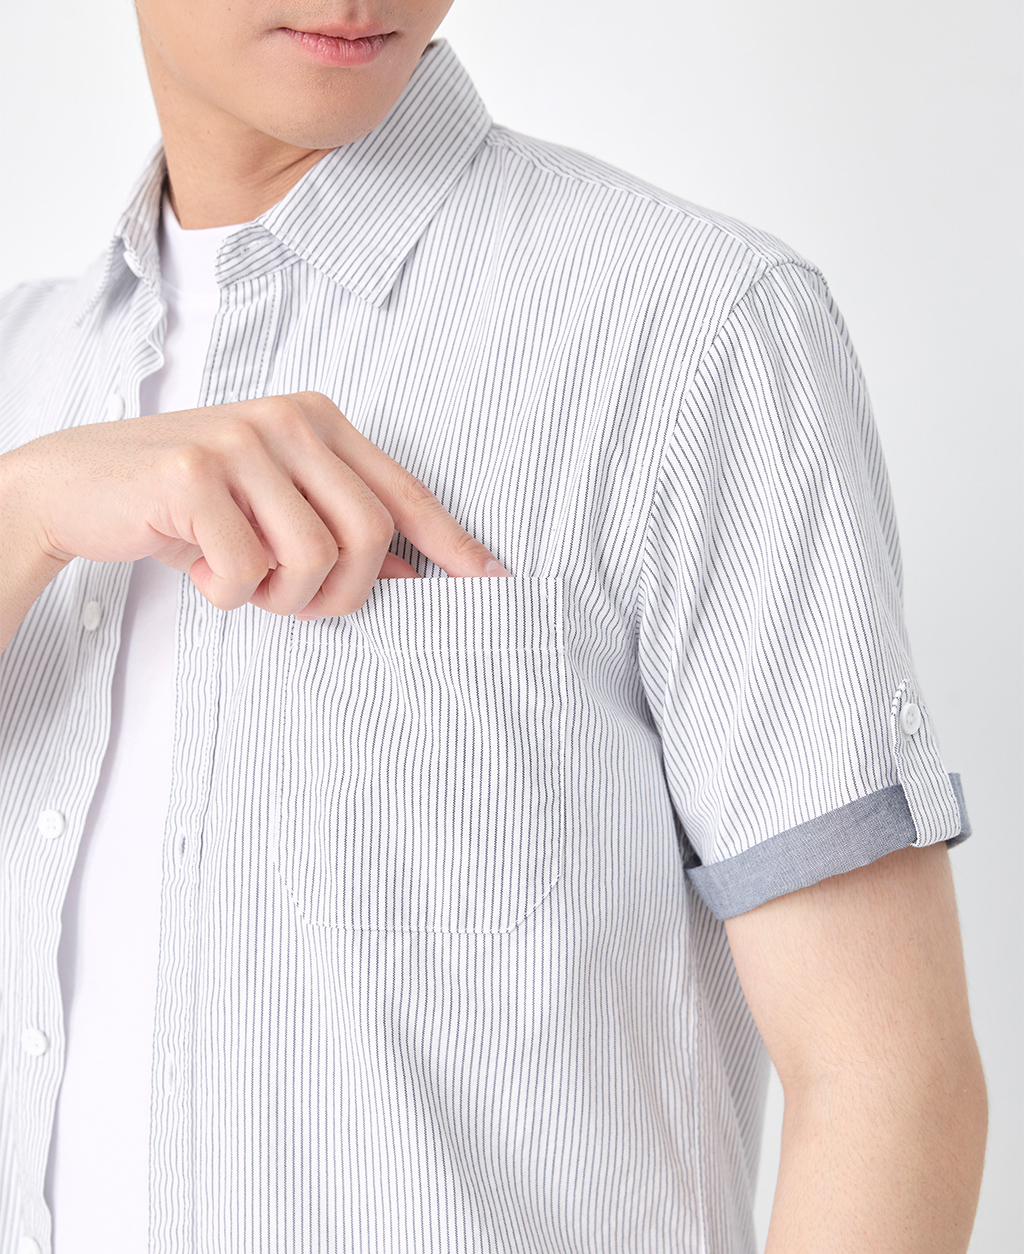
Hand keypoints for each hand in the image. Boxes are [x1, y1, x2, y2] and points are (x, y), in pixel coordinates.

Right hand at [3, 391, 507, 618]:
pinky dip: (225, 593)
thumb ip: (341, 527)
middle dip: (341, 594)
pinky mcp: (193, 473)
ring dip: (279, 597)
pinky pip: (247, 572)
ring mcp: (241, 440)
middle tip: (293, 601)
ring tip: (240, 579)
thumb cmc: (190, 504)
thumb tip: (417, 575)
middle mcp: (290, 419)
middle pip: (370, 536)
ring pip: (314, 559)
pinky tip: (196, 565)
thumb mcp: (274, 506)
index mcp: (319, 420)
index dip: (451, 543)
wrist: (80, 485)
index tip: (491, 580)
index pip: (404, 492)